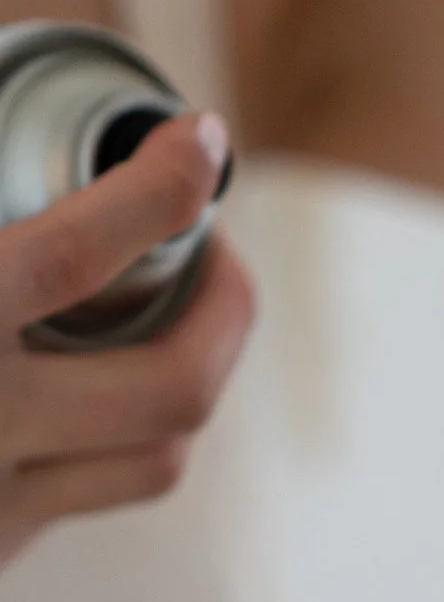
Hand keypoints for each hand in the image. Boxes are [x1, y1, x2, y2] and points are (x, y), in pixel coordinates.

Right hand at [0, 116, 254, 570]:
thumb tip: (60, 111)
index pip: (75, 260)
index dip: (157, 191)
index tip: (199, 140)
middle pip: (174, 385)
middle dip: (226, 307)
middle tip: (214, 244)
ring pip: (157, 455)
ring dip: (191, 374)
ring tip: (178, 308)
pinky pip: (97, 490)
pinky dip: (119, 430)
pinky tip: (99, 376)